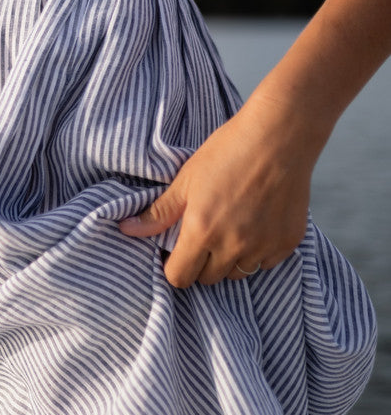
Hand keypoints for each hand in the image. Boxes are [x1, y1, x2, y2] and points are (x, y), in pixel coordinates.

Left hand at [118, 94, 315, 288]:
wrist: (280, 135)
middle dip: (201, 263)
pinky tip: (256, 225)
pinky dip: (258, 252)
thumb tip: (127, 229)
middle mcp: (233, 246)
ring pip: (238, 274)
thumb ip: (159, 212)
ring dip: (229, 260)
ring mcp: (263, 247)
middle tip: (204, 234)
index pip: (180, 277)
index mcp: (202, 231)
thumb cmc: (229, 151)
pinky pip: (265, 263)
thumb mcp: (186, 179)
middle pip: (209, 279)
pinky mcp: (287, 243)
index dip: (174, 266)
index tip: (177, 251)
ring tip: (230, 229)